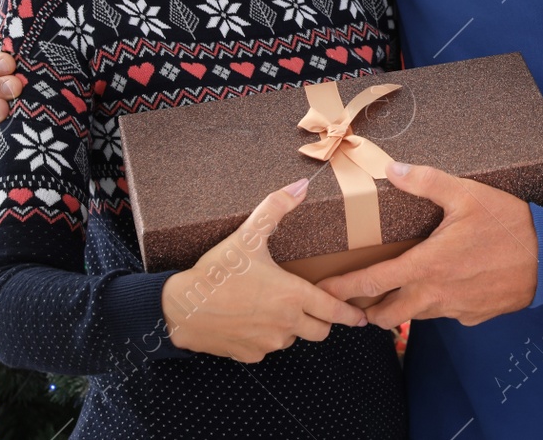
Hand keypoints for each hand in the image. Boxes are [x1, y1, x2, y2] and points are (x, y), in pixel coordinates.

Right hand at [163, 178, 366, 361]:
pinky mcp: (250, 355)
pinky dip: (266, 337)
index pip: (334, 310)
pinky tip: (252, 320)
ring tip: (275, 307)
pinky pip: (268, 349)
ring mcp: (268, 343)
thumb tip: (300, 186)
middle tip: (314, 306)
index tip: (361, 317)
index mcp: (292, 295)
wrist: (181, 307)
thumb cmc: (217, 271)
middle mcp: (285, 323)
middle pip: (321, 331)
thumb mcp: (247, 236)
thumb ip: (275, 208)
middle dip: (323, 320)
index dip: (350, 314)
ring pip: (294, 339)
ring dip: (292, 327)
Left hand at [317, 163, 538, 330]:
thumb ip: (427, 182)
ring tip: (397, 292)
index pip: (372, 282)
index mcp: (427, 265)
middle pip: (387, 316)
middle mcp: (435, 294)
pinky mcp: (473, 316)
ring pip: (416, 316)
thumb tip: (392, 169)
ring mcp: (455, 309)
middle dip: (368, 311)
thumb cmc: (509, 224)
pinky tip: (445, 286)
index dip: (344, 289)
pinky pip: (446, 314)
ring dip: (402, 308)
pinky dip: (437, 304)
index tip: (324, 292)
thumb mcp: (467, 194)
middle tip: (358, 302)